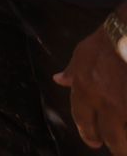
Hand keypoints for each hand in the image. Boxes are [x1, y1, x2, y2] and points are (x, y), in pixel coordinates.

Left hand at [55, 24, 126, 152]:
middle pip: (110, 135)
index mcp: (85, 89)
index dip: (88, 132)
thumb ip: (72, 72)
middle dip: (113, 145)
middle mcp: (104, 101)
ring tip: (125, 145)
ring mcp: (124, 104)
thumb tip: (59, 80)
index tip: (93, 140)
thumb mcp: (81, 54)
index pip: (82, 118)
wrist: (125, 35)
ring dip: (125, 142)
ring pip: (125, 135)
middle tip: (116, 149)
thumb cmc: (104, 43)